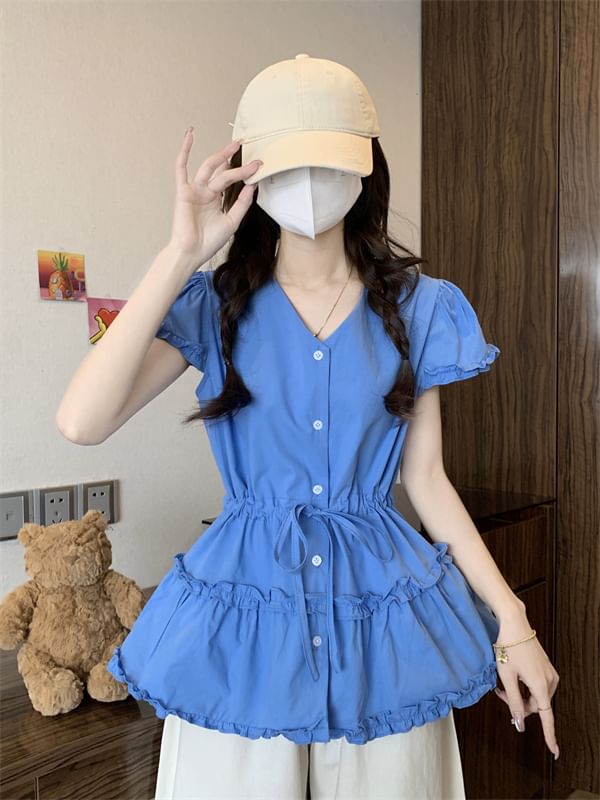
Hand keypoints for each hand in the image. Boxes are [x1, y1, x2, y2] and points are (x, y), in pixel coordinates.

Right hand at [167, 128, 262, 264]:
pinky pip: (181, 167)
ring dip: (221, 155)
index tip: (259, 166)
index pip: (231, 180)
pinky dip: (185, 150)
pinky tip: (190, 135)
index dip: (244, 173)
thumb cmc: (209, 241)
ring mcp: (194, 190)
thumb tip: (253, 185)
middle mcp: (205, 192)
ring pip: (209, 168)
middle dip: (235, 160)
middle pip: (222, 171)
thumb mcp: (232, 221)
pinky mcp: (183, 191)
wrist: (192, 253)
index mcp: (216, 200)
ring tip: (235, 144)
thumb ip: (242, 203)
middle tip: (248, 147)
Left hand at [492, 613, 559, 759]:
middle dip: (519, 705)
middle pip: (536, 706)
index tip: (554, 751)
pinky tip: (513, 677)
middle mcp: (549, 680)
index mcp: (540, 685)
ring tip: (503, 685)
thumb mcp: (506, 677)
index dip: (549, 735)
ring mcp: (549, 673)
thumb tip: (519, 724)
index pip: (546, 717)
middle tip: (499, 694)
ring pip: (536, 696)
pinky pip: (537, 686)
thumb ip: (512, 702)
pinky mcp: (546, 667)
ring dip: (521, 695)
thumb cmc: (507, 647)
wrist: (514, 624)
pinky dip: (525, 687)